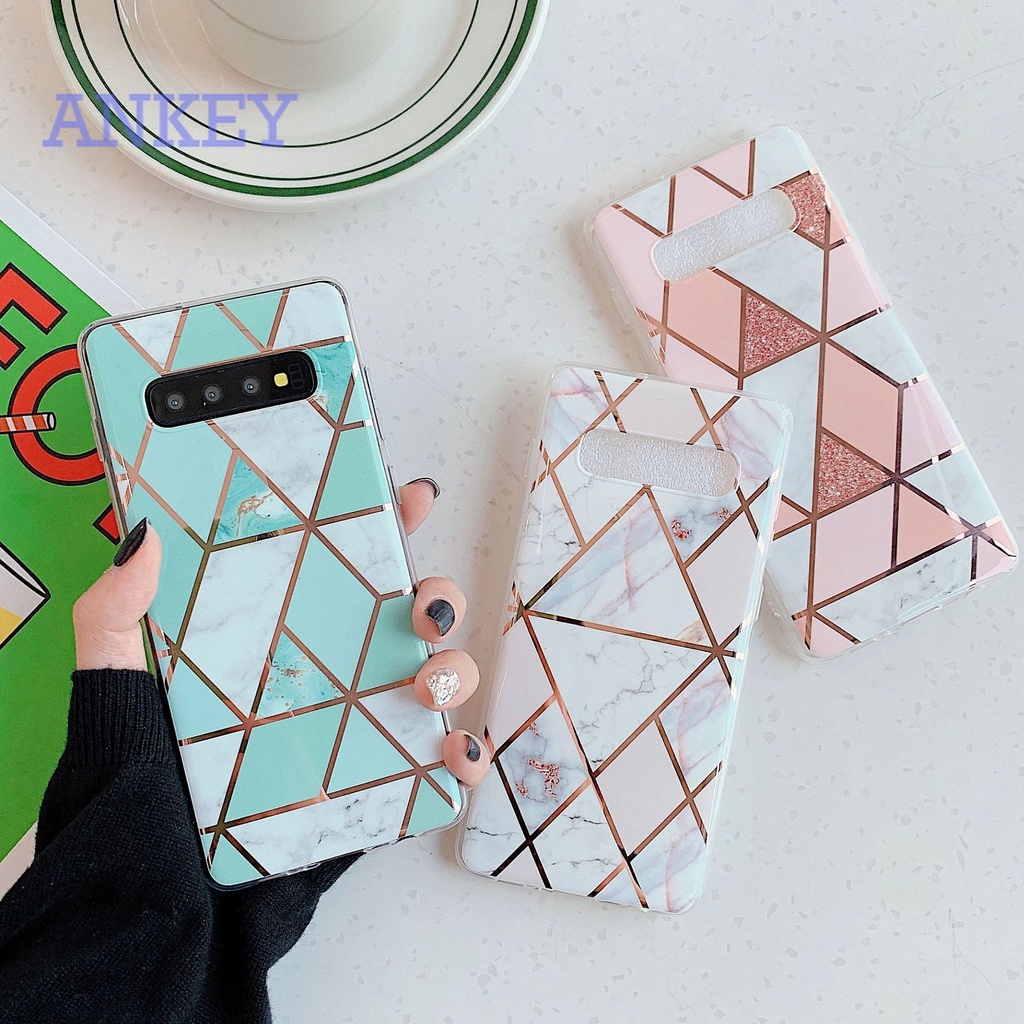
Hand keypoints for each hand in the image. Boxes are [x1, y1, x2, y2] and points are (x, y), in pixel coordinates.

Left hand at [72, 478, 490, 785]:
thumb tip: (144, 538)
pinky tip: (450, 750)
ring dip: (454, 670)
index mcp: (287, 631)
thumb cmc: (139, 771)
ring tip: (424, 684)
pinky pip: (437, 766)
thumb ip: (116, 612)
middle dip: (437, 598)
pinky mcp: (375, 784)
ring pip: (438, 679)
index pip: (349, 563)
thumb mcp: (117, 681)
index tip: (409, 498)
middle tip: (419, 609)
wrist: (155, 878)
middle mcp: (334, 670)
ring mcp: (360, 725)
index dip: (389, 522)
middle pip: (411, 615)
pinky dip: (463, 754)